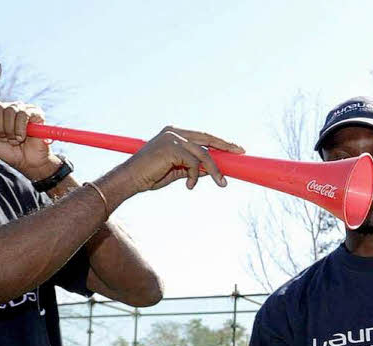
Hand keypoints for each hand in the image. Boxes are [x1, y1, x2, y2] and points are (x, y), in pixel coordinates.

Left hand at [0, 97, 54, 179]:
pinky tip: (22, 137)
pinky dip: (20, 129)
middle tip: (6, 138)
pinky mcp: (37, 114)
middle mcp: (11, 107)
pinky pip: (23, 114)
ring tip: (15, 140)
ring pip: (10, 110)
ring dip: (10, 131)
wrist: (27, 164)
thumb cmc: (9, 152)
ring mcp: (24, 109)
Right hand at [113, 126, 244, 194]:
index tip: (234, 148)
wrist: (131, 179)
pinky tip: (189, 186)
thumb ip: (194, 167)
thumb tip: (213, 169)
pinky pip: (194, 164)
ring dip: (215, 170)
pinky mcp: (172, 148)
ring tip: (222, 184)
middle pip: (207, 138)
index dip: (220, 142)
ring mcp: (173, 138)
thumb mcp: (178, 170)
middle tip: (241, 153)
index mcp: (175, 133)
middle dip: (225, 146)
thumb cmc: (151, 175)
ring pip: (203, 154)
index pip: (203, 136)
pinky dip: (195, 176)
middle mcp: (174, 132)